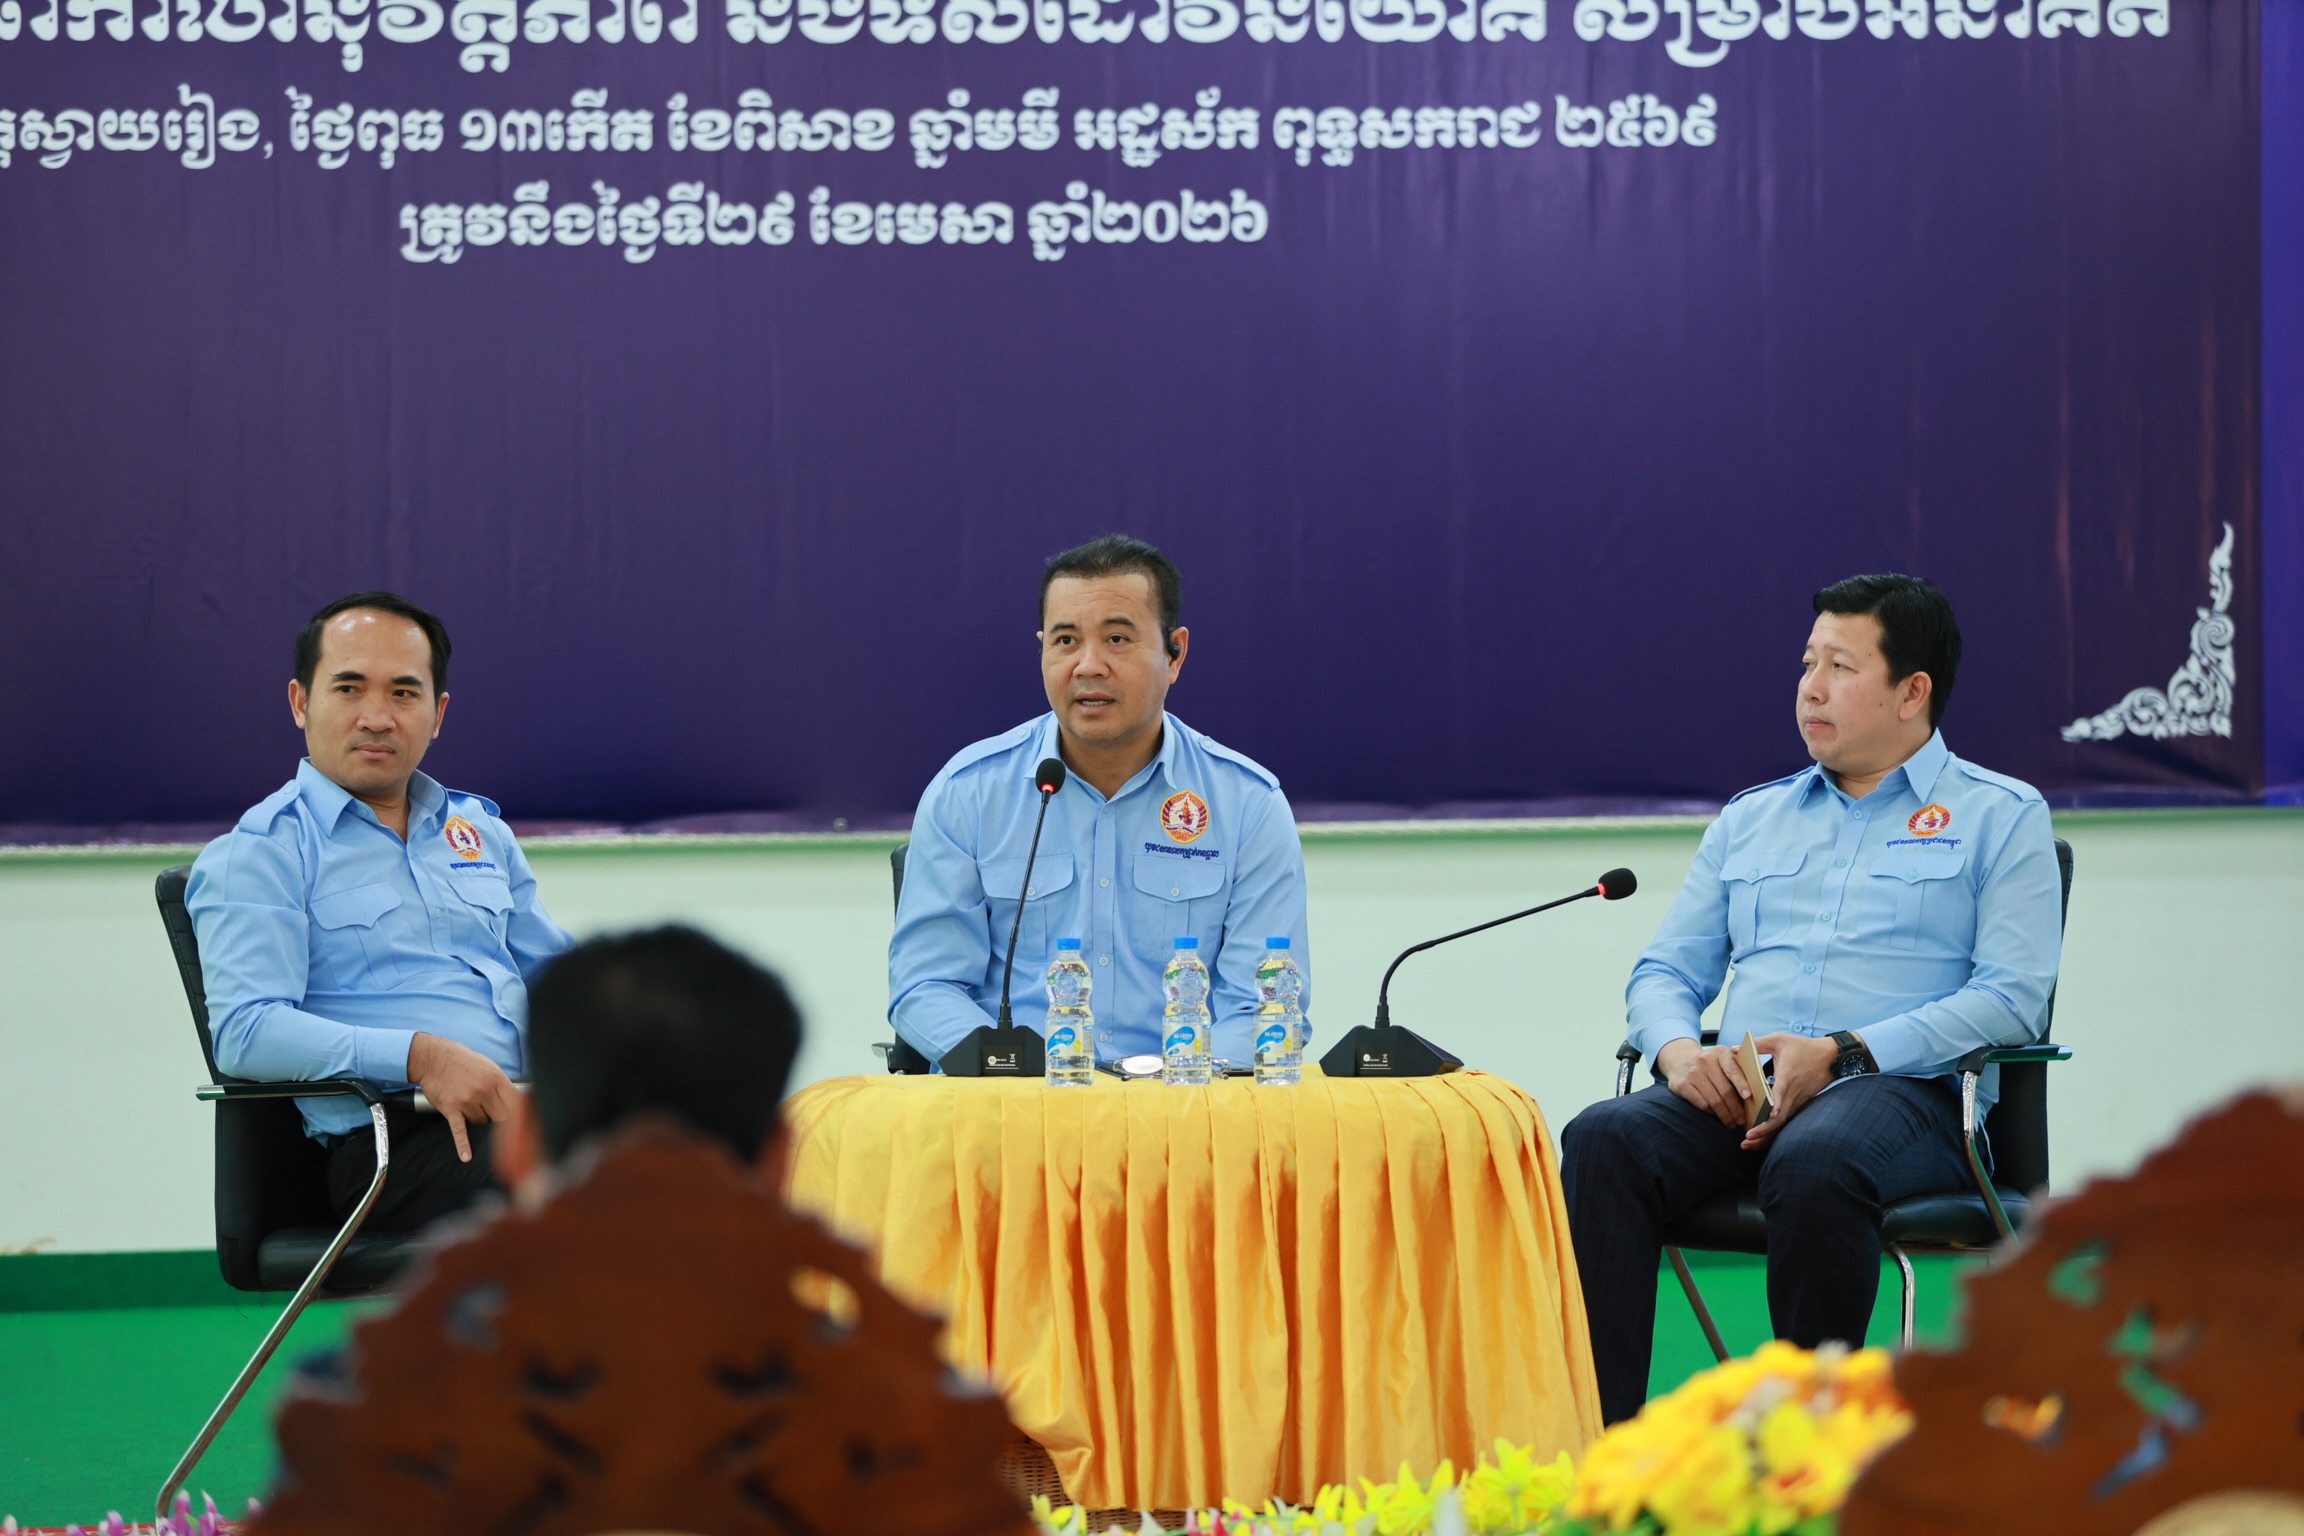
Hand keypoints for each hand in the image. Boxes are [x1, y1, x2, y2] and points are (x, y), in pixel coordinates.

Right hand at [406, 1032, 518, 1162]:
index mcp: (496, 1079)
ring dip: (479, 1119)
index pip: (516, 1102)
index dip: (520, 1112)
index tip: (522, 1119)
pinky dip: (462, 1145)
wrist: (434, 1059)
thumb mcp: (489, 1067)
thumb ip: (502, 1084)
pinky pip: (459, 1130)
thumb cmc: (464, 1062)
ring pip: (481, 1122)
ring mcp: (467, 1101)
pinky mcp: (451, 1109)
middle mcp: (483, 1091)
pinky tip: (466, 1157)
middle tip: (493, 1112)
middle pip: (501, 1117)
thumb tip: (518, 1100)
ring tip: (471, 1105)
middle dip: (499, 1118)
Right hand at [1656, 1036, 1755, 1128]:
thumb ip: (1739, 1069)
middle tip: (1742, 1120)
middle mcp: (1705, 1060)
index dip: (1741, 1084)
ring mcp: (1692, 1072)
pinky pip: (1702, 1104)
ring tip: (1732, 1123)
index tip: (1749, 1097)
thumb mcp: (1725, 1060)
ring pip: (1714, 1100)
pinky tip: (1717, 1115)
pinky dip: (1712, 1113)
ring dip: (1725, 1115)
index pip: (1733, 1070)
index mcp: (1720, 1053)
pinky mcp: (1683, 1084)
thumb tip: (1760, 1091)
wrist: (1682, 1061)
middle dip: (1736, 1109)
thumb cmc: (1713, 1065)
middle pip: (1725, 1090)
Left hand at [1739, 1032, 1841, 1150]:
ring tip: (1747, 1144)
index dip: (1776, 1104)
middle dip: (1764, 1130)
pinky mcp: (1800, 1105)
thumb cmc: (1804, 1047)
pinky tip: (1759, 1139)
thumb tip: (1733, 1049)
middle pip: (1781, 1117)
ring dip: (1767, 1136)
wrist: (1831, 1057)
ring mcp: (1798, 1101)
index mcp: (1788, 1077)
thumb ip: (1757, 1044)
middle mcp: (1794, 1093)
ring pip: (1783, 1124)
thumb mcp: (1779, 1040)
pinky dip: (1773, 1132)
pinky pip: (1786, 1122)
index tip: (1770, 1115)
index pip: (1782, 1093)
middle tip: (1746, 1138)